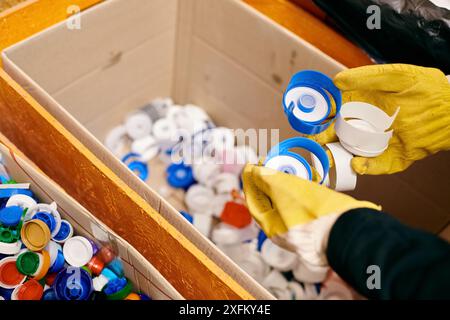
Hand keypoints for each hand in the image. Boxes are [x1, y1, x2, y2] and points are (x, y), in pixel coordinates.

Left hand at [242, 164, 379, 281]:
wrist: (350, 230)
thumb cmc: (316, 214)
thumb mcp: (285, 190)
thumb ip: (266, 180)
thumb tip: (253, 172)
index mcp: (272, 229)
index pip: (254, 202)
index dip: (250, 182)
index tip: (250, 167)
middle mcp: (285, 233)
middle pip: (269, 204)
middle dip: (266, 184)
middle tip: (266, 166)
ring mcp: (302, 230)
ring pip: (287, 205)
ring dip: (283, 187)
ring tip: (284, 170)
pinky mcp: (318, 225)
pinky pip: (303, 207)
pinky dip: (299, 193)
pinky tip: (304, 182)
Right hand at [311, 64, 449, 174]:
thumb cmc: (426, 87)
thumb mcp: (396, 76)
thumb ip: (367, 76)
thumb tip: (336, 81)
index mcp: (362, 105)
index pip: (334, 112)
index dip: (319, 117)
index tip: (307, 121)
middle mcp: (365, 125)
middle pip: (337, 136)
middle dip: (322, 142)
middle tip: (314, 144)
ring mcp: (377, 143)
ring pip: (350, 153)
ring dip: (337, 158)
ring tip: (329, 159)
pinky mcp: (391, 159)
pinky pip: (374, 166)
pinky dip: (365, 167)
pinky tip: (358, 164)